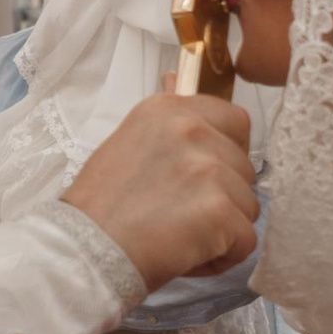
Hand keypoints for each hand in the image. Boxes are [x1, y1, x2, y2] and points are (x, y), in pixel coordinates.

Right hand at [62, 93, 256, 290]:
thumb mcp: (130, 141)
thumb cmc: (101, 206)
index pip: (235, 121)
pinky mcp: (219, 210)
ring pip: (248, 205)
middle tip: (178, 213)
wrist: (84, 250)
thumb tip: (176, 76)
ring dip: (222, 228)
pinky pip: (246, 240)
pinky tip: (186, 255)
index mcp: (169, 109)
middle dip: (223, 196)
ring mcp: (208, 168)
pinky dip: (222, 257)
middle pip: (245, 168)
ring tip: (178, 236)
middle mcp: (192, 130)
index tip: (198, 177)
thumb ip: (167, 120)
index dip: (226, 154)